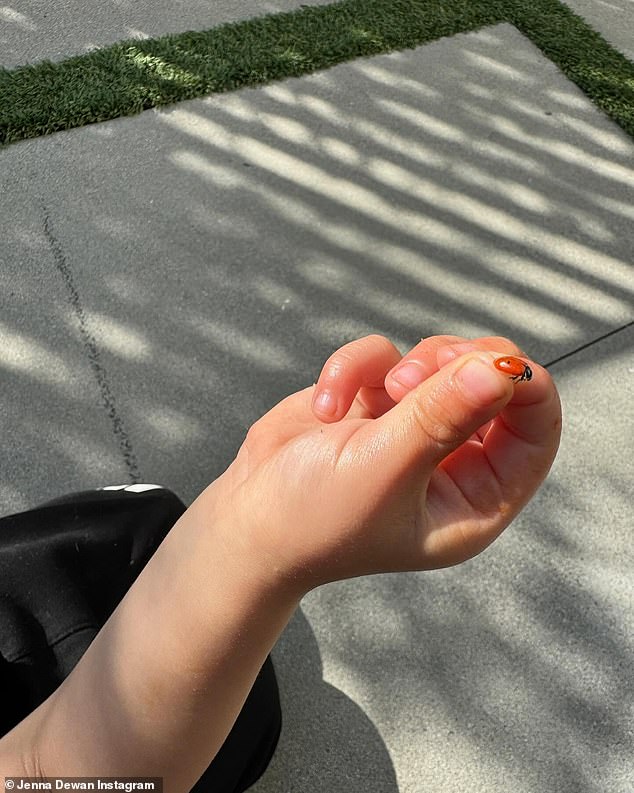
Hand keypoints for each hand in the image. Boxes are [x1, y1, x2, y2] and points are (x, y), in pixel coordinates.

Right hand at [209, 334, 560, 595]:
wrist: (247, 516)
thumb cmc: (316, 516)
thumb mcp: (385, 468)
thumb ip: (442, 415)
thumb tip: (502, 368)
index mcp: (475, 498)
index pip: (536, 433)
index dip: (525, 388)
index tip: (491, 363)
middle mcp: (452, 460)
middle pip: (492, 382)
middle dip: (455, 365)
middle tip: (416, 375)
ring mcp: (412, 427)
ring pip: (437, 359)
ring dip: (400, 367)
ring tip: (367, 399)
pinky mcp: (372, 402)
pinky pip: (382, 357)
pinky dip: (351, 369)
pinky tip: (325, 407)